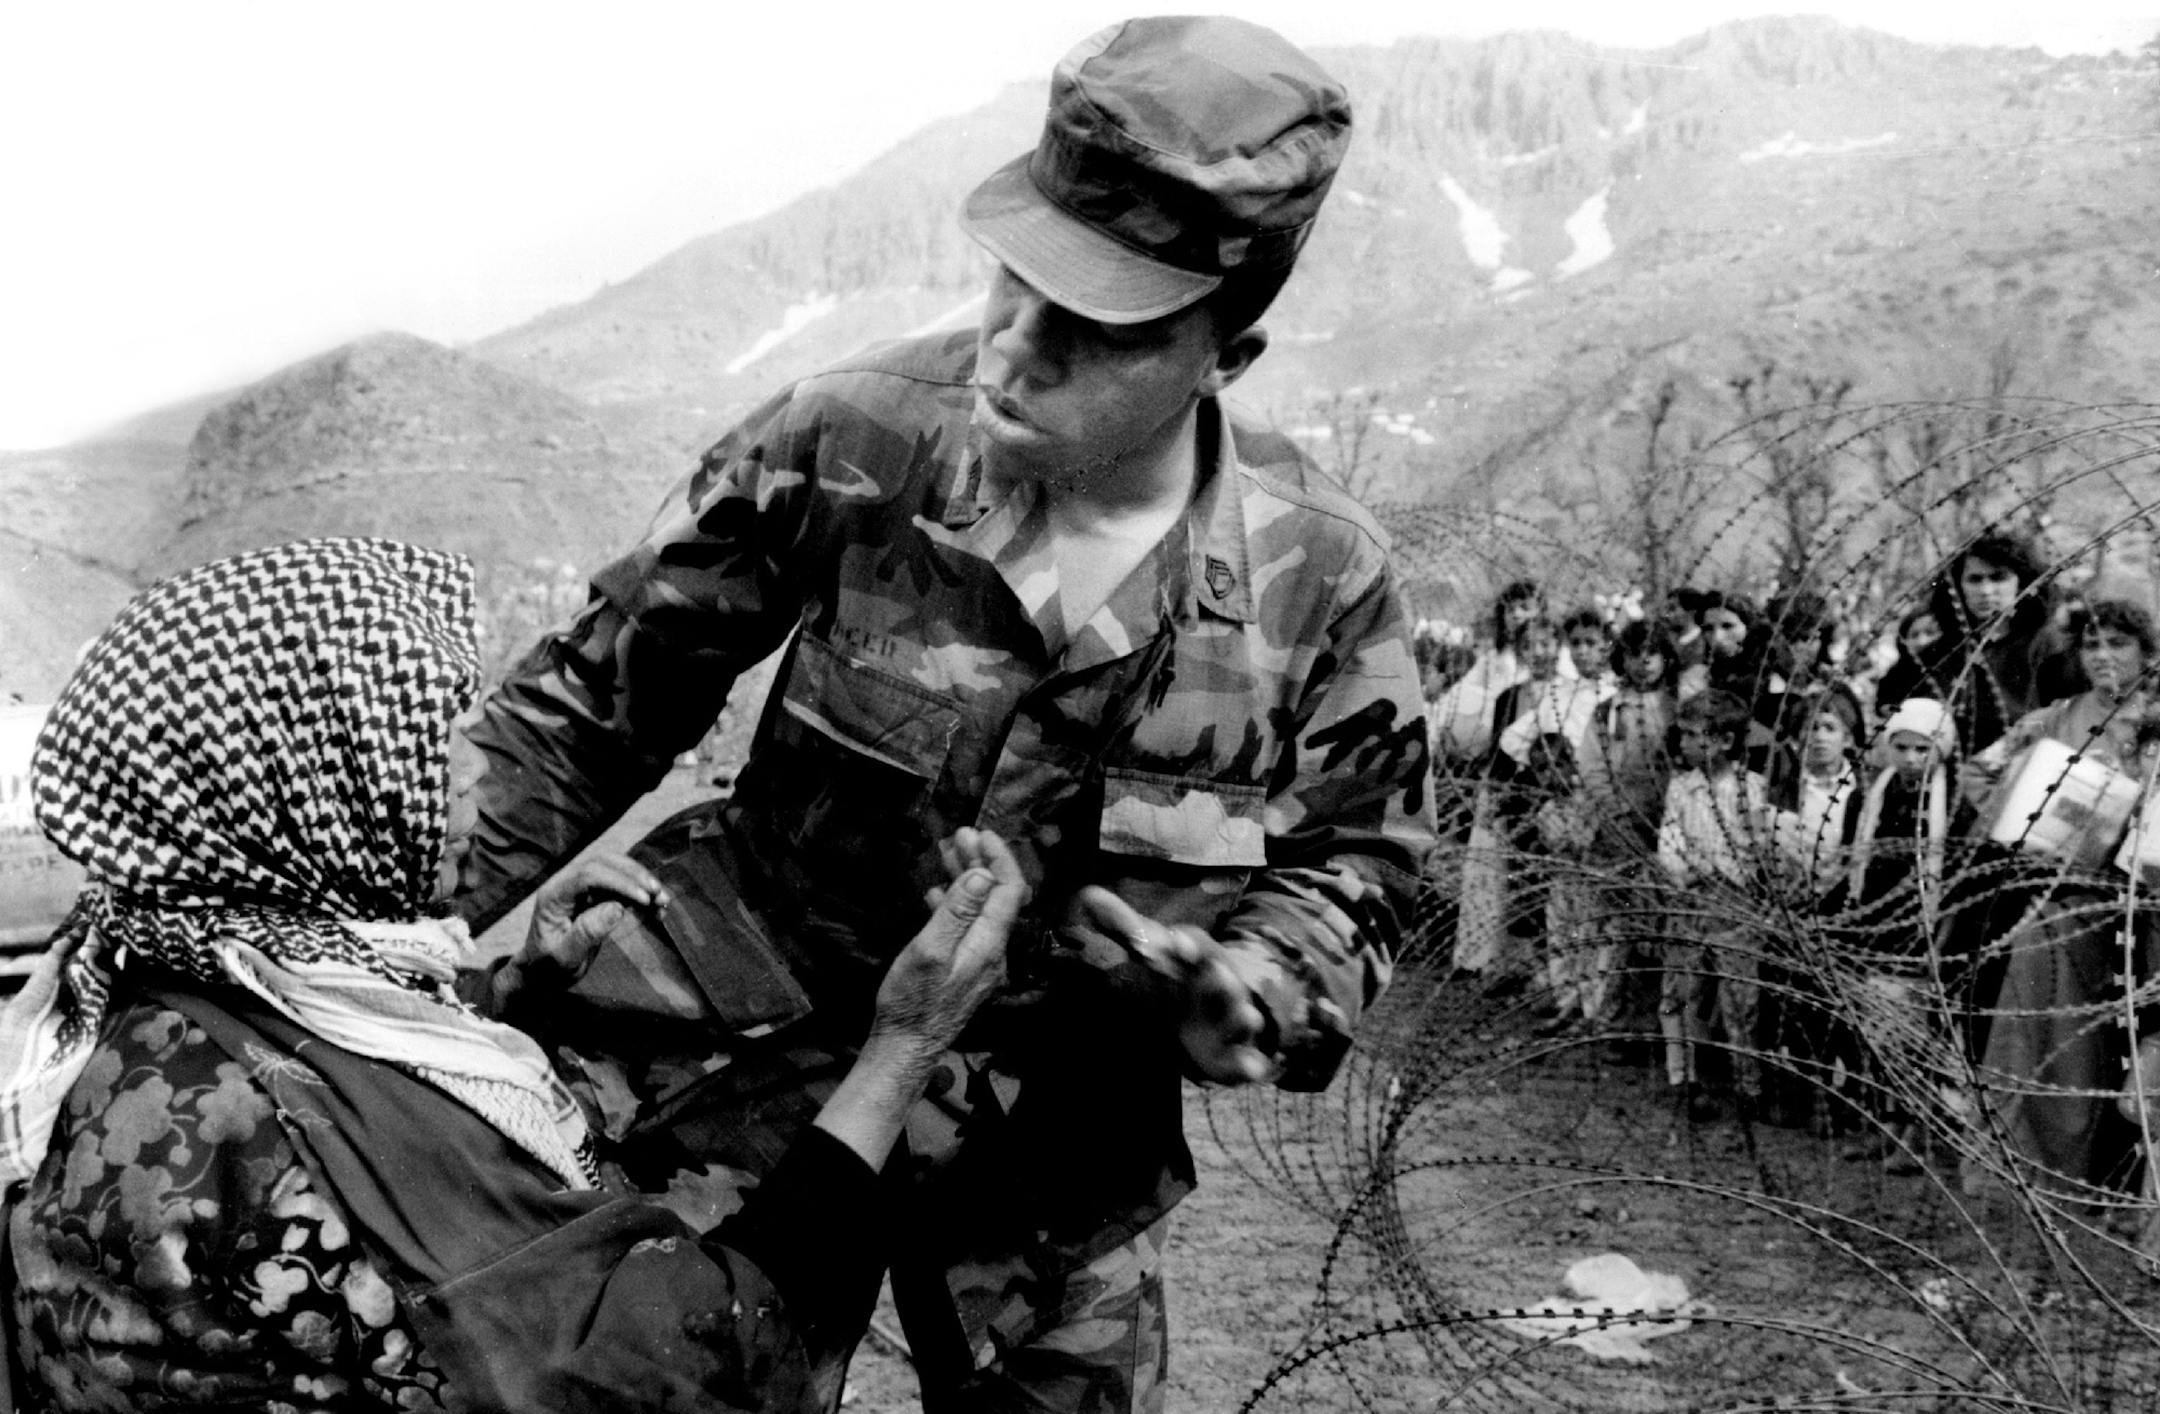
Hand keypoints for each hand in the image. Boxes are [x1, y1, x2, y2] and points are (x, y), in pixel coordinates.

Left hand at [495, 855, 668, 1008]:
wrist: (543, 973)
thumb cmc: (550, 967)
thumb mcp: (566, 956)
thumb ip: (588, 932)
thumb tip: (617, 908)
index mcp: (554, 895)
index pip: (588, 875)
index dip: (618, 882)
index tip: (643, 899)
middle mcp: (567, 884)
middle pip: (604, 863)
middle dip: (634, 876)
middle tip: (658, 894)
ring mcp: (581, 887)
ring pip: (615, 869)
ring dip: (641, 881)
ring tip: (663, 900)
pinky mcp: (595, 895)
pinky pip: (620, 885)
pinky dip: (640, 894)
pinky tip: (657, 908)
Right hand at [814, 831, 1024, 1168]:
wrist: (905, 1048)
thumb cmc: (911, 1002)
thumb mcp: (930, 950)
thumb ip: (957, 912)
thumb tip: (982, 874)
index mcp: (989, 945)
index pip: (1007, 891)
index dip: (997, 858)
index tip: (979, 833)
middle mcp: (992, 953)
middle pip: (996, 898)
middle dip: (981, 863)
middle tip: (959, 836)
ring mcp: (980, 964)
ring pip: (981, 911)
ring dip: (967, 881)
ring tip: (945, 855)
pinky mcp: (966, 972)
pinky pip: (969, 928)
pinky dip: (957, 905)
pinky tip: (938, 895)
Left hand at [1066, 886, 1271, 1085]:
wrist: (1193, 1015)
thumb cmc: (1165, 974)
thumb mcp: (1143, 948)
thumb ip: (1118, 924)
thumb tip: (1092, 896)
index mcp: (1196, 958)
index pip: (1196, 945)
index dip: (1187, 944)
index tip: (1173, 944)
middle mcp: (1217, 987)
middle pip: (1225, 980)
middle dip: (1222, 978)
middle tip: (1217, 974)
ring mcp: (1225, 1023)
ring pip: (1241, 1018)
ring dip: (1244, 1017)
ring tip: (1248, 1017)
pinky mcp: (1228, 1056)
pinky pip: (1243, 1061)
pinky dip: (1249, 1064)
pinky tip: (1252, 1069)